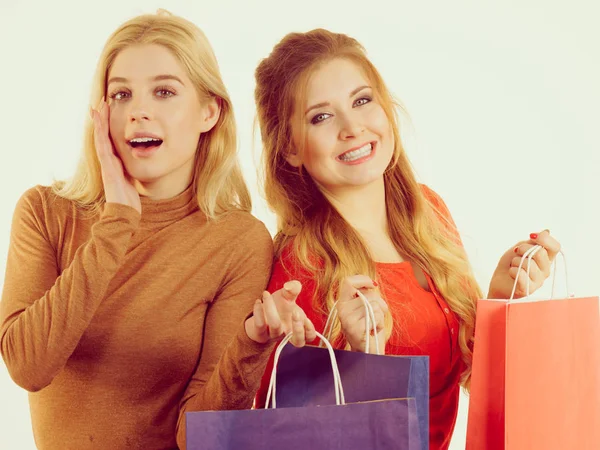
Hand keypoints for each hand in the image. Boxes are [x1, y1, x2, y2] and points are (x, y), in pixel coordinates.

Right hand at [90, 97, 140, 213]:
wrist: (124, 214)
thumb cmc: (128, 201)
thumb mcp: (132, 181)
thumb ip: (131, 172)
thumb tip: (136, 166)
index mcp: (115, 164)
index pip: (110, 141)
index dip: (108, 126)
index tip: (108, 111)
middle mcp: (108, 162)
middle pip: (103, 136)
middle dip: (101, 119)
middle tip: (100, 102)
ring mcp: (106, 165)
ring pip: (100, 139)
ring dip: (99, 123)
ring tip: (97, 107)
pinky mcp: (108, 168)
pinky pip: (103, 148)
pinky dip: (100, 135)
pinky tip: (99, 124)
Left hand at [245, 280, 315, 345]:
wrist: (260, 312)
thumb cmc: (279, 305)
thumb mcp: (288, 295)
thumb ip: (293, 288)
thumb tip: (289, 286)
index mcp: (297, 326)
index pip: (309, 337)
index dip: (310, 331)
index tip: (306, 319)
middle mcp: (286, 333)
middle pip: (297, 341)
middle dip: (298, 328)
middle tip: (295, 311)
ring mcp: (273, 335)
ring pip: (275, 325)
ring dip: (271, 308)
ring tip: (266, 294)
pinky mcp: (259, 334)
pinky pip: (260, 325)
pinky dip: (258, 311)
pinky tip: (258, 301)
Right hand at [336, 275, 387, 353]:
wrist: (369, 351)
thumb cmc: (370, 327)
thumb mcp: (365, 307)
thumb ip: (366, 294)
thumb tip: (373, 283)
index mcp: (342, 302)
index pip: (348, 281)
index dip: (363, 279)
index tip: (373, 285)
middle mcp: (342, 310)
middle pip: (368, 294)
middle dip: (379, 303)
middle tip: (375, 316)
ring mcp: (347, 320)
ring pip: (374, 305)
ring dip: (380, 315)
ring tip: (373, 324)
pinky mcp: (355, 329)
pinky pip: (376, 316)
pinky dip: (380, 323)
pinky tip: (373, 331)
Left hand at [488, 230, 560, 298]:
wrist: (499, 281)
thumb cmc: (510, 264)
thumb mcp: (520, 247)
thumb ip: (533, 242)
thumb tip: (546, 231)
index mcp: (546, 259)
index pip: (556, 247)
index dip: (545, 239)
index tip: (531, 236)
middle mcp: (545, 270)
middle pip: (540, 253)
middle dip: (523, 248)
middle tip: (516, 252)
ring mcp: (538, 281)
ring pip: (528, 263)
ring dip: (515, 261)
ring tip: (513, 266)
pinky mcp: (528, 289)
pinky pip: (521, 274)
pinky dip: (512, 270)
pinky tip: (511, 273)